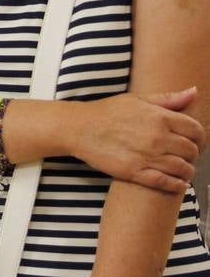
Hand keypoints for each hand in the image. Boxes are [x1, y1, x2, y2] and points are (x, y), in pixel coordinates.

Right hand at [74, 88, 203, 192]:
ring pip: (182, 168)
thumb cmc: (106, 112)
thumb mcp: (137, 100)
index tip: (194, 140)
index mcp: (160, 117)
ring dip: (187, 171)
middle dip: (193, 154)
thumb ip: (168, 98)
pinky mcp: (135, 172)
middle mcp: (157, 137)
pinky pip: (165, 182)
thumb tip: (194, 92)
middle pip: (191, 151)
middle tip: (187, 155)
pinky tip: (178, 182)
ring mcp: (146, 156)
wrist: (79, 128)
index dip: (199, 137)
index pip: (196, 130)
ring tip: (184, 170)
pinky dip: (176, 184)